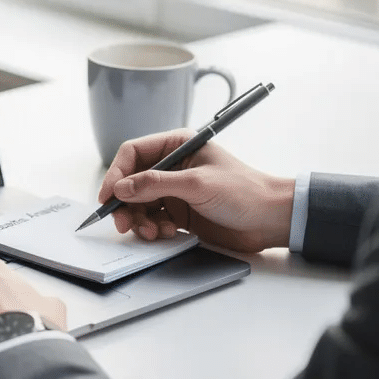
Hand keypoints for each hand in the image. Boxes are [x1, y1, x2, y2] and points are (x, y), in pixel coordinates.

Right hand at [98, 130, 295, 253]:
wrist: (270, 219)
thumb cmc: (244, 192)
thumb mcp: (197, 184)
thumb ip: (156, 184)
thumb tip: (121, 188)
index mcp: (177, 146)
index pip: (133, 153)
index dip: (116, 174)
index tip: (108, 196)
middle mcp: (172, 166)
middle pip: (131, 182)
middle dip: (125, 204)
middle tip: (123, 224)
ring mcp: (175, 191)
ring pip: (139, 204)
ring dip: (139, 220)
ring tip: (151, 232)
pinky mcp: (179, 212)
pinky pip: (153, 219)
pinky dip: (153, 229)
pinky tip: (167, 233)